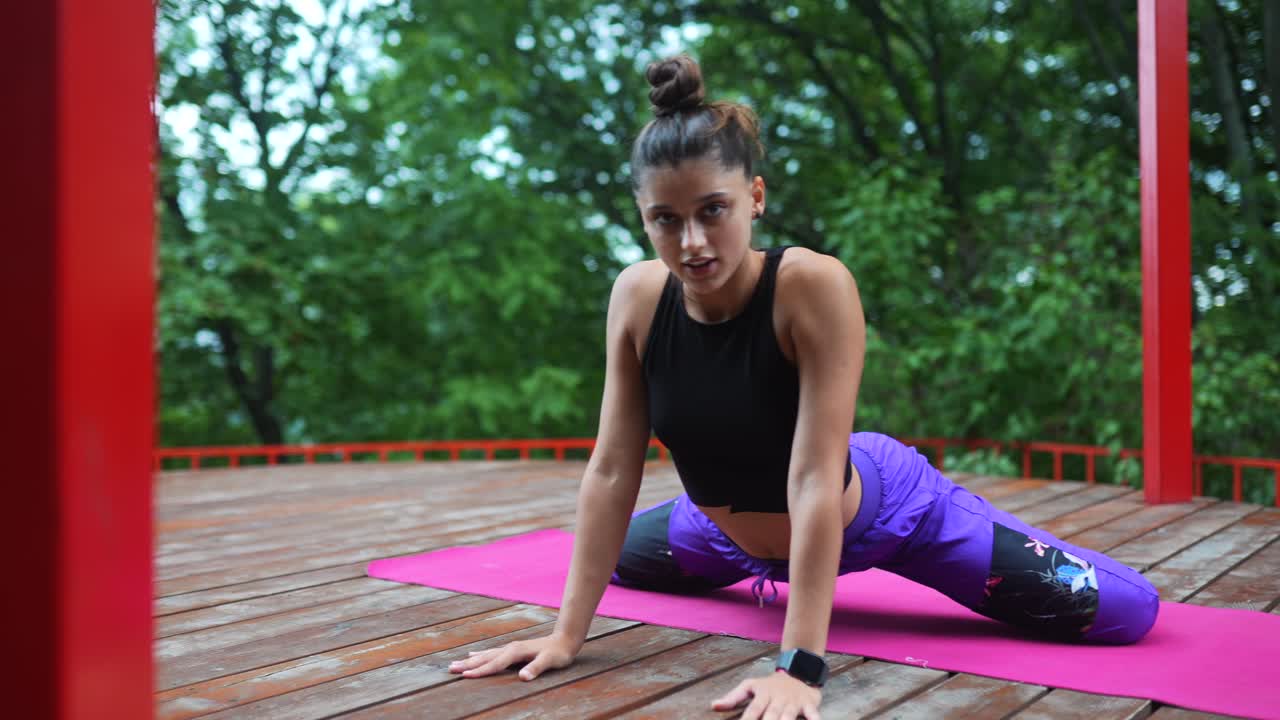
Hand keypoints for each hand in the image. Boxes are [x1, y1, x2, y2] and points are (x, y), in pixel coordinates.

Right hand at [447, 634, 577, 680]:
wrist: (565, 639)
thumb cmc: (558, 652)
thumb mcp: (550, 661)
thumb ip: (536, 668)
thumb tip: (523, 677)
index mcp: (515, 652)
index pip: (494, 664)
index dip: (480, 671)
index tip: (465, 676)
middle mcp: (510, 648)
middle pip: (485, 658)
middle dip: (467, 664)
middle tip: (450, 669)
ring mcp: (510, 648)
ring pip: (485, 655)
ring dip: (470, 660)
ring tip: (454, 664)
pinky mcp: (512, 649)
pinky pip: (491, 653)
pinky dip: (479, 655)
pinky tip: (472, 655)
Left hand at [712, 670, 821, 718]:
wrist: (798, 672)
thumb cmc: (769, 685)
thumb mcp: (750, 686)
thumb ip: (733, 697)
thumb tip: (713, 706)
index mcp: (763, 694)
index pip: (753, 710)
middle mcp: (778, 698)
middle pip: (771, 715)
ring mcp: (793, 702)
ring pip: (789, 716)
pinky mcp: (809, 704)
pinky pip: (813, 714)